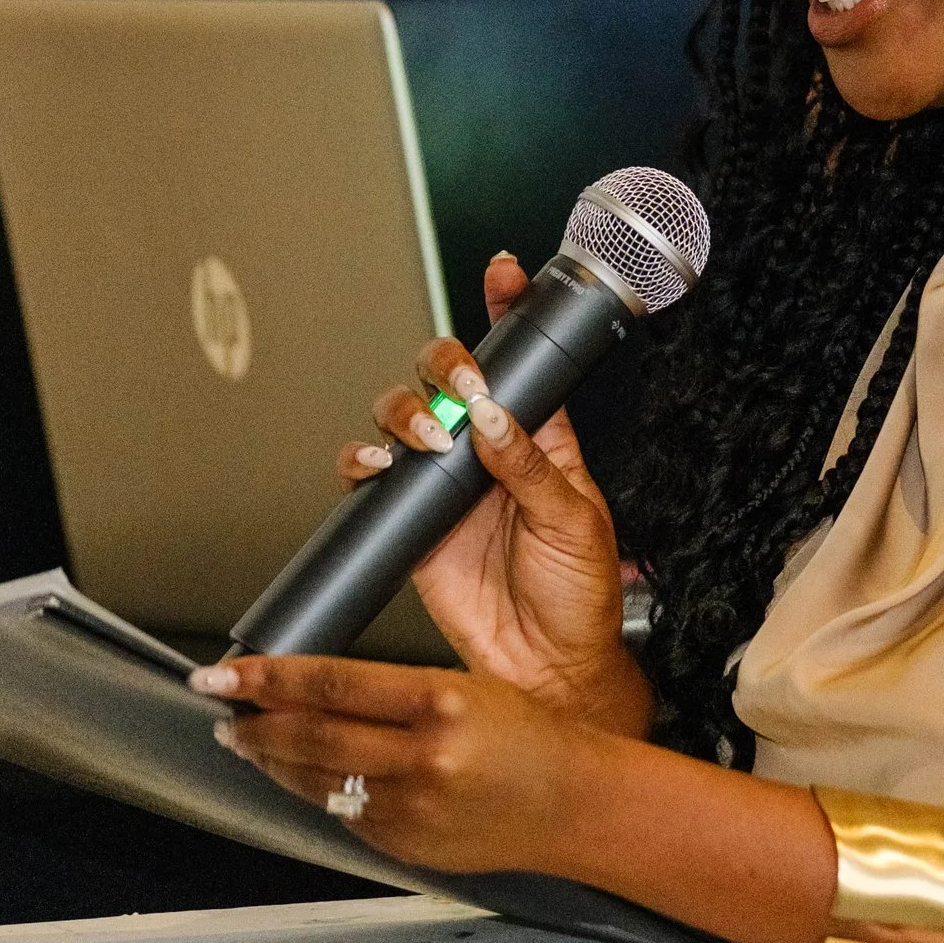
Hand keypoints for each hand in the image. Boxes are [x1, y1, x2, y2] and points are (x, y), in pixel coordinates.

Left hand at [194, 653, 602, 875]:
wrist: (575, 804)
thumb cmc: (531, 738)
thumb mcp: (465, 687)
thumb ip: (391, 692)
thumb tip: (314, 690)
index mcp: (441, 702)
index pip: (331, 683)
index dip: (268, 678)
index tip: (227, 673)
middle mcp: (424, 758)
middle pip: (312, 737)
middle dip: (254, 723)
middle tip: (222, 709)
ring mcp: (413, 809)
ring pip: (318, 782)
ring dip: (272, 762)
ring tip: (246, 742)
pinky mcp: (408, 845)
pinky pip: (345, 816)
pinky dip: (316, 793)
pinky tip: (302, 778)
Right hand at [345, 252, 649, 730]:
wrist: (547, 669)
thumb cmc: (580, 598)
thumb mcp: (574, 522)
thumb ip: (529, 466)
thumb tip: (492, 416)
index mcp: (539, 439)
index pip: (521, 361)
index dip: (510, 310)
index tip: (503, 273)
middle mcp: (486, 452)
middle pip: (446, 377)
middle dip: (443, 365)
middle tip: (458, 387)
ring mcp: (444, 485)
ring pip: (403, 418)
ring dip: (403, 411)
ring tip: (426, 438)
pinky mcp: (410, 523)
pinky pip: (372, 479)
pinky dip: (364, 462)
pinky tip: (380, 466)